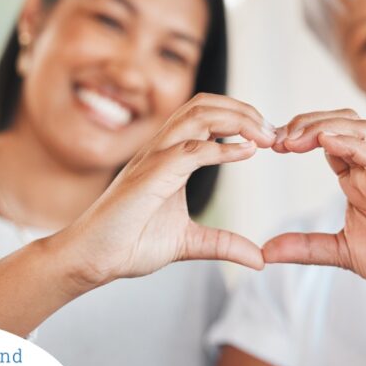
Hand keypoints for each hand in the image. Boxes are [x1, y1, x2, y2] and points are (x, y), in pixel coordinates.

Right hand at [56, 93, 276, 287]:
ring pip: (196, 116)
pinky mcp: (149, 176)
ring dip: (237, 120)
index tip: (269, 137)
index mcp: (170, 157)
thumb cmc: (130, 243)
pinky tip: (246, 152)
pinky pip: (189, 151)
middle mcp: (161, 150)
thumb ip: (224, 244)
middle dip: (243, 111)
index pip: (206, 117)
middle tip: (273, 131)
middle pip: (204, 106)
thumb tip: (259, 258)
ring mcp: (153, 159)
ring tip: (265, 136)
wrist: (92, 260)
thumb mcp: (190, 243)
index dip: (240, 119)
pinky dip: (222, 148)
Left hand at [265, 110, 365, 309]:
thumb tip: (267, 251)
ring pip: (359, 129)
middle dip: (307, 122)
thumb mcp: (338, 251)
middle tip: (278, 137)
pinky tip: (325, 140)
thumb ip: (305, 247)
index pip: (327, 140)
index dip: (299, 136)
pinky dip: (351, 143)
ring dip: (324, 126)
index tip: (272, 144)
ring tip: (295, 137)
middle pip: (341, 124)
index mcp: (357, 180)